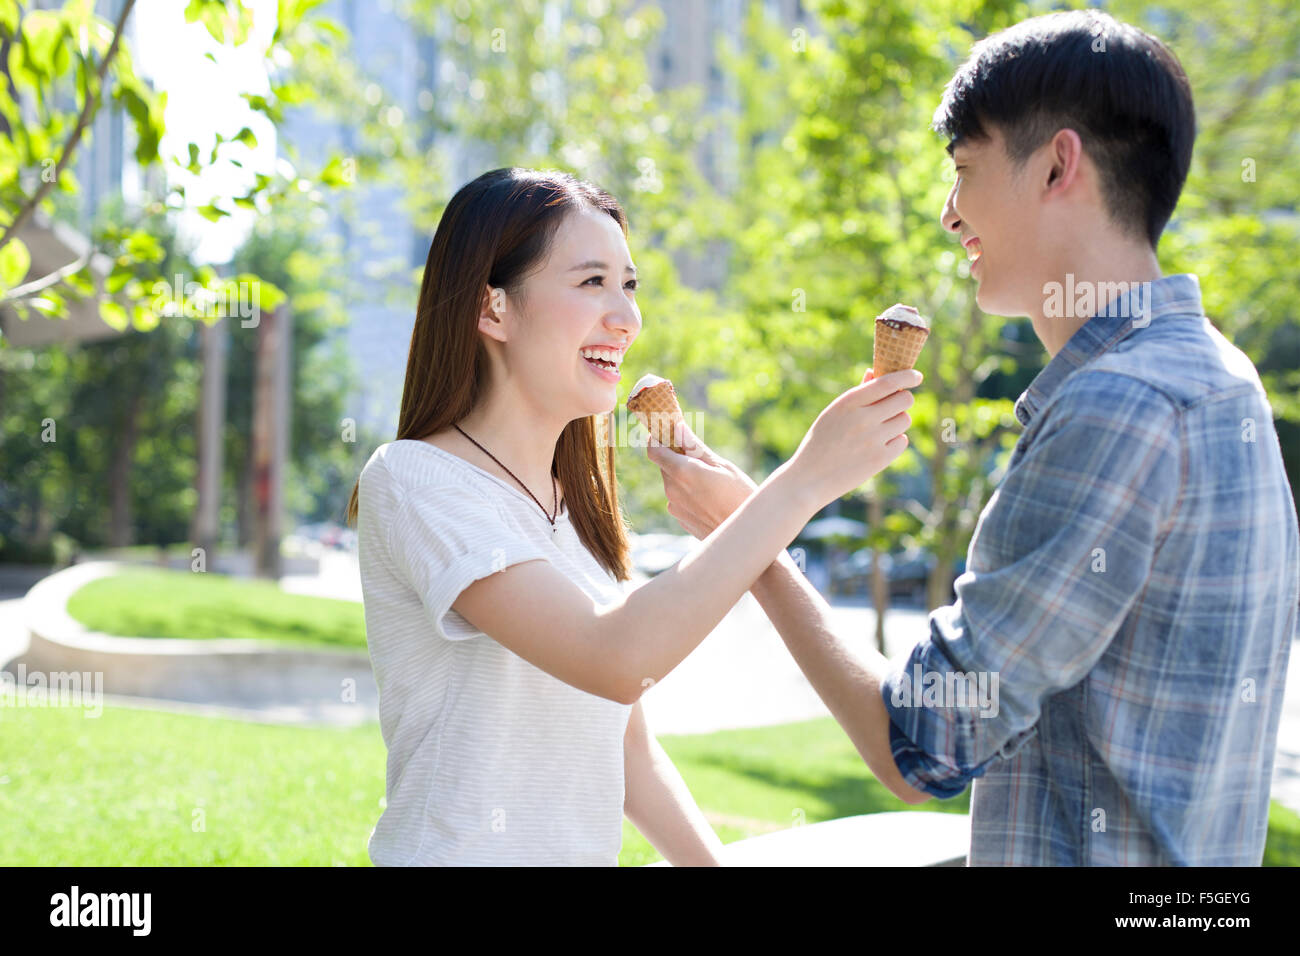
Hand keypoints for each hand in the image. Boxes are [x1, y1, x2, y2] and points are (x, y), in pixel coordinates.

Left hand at [645, 419, 757, 538]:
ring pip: (673, 482)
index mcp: (682, 472)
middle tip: (700, 456)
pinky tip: (710, 498)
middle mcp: (672, 490)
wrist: (747, 537)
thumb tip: (677, 427)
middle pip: (665, 465)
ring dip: (684, 476)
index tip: (667, 431)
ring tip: (712, 482)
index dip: (657, 438)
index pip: (654, 449)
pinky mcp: (680, 519)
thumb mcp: (722, 466)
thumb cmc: (740, 496)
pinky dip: (689, 493)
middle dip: (677, 457)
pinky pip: (679, 498)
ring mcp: (675, 506)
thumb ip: (694, 447)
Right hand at [786, 367, 920, 503]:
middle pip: (905, 399)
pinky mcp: (880, 459)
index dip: (907, 376)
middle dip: (902, 400)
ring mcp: (873, 439)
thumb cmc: (820, 442)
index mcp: (849, 402)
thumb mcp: (832, 413)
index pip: (888, 382)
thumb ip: (857, 393)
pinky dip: (895, 441)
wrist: (809, 478)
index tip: (916, 376)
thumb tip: (874, 372)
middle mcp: (863, 418)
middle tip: (891, 408)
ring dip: (897, 422)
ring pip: (905, 420)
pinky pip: (902, 441)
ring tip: (878, 430)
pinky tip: (878, 446)